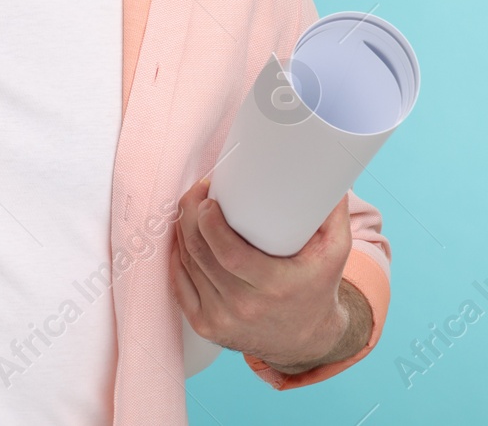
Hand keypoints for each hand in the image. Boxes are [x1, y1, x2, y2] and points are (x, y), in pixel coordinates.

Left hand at [171, 177, 355, 370]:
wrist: (308, 340)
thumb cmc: (318, 287)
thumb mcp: (335, 252)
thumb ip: (332, 213)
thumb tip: (326, 174)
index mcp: (275, 287)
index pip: (229, 254)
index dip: (210, 223)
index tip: (208, 199)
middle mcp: (244, 308)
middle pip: (201, 253)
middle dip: (190, 216)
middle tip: (197, 194)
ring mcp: (221, 320)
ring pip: (188, 264)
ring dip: (182, 232)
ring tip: (191, 210)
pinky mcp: (205, 327)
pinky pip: (180, 284)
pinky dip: (178, 258)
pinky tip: (182, 239)